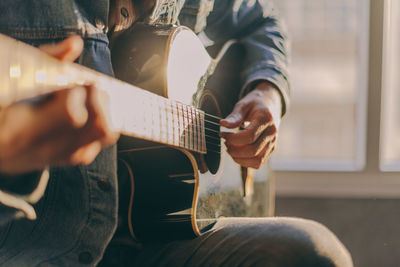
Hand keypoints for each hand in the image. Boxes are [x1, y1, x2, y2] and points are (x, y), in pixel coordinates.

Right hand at [0, 36, 118, 173]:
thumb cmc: (2, 105)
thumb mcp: (14, 80)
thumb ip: (45, 59)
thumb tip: (75, 43)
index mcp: (22, 129)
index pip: (71, 114)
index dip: (78, 92)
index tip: (72, 82)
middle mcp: (46, 148)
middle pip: (97, 126)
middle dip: (99, 100)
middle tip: (88, 87)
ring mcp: (61, 157)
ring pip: (104, 136)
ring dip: (104, 111)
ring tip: (91, 98)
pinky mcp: (69, 159)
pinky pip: (99, 143)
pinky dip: (100, 124)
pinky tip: (87, 113)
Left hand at [220, 82, 280, 168]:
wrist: (270, 104)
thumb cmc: (255, 104)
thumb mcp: (244, 105)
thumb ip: (234, 116)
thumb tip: (223, 124)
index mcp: (266, 119)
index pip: (249, 136)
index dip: (233, 138)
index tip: (222, 134)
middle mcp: (272, 133)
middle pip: (253, 151)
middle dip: (234, 150)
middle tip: (225, 142)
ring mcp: (273, 143)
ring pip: (257, 161)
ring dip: (239, 158)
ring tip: (230, 149)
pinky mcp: (270, 150)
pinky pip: (258, 163)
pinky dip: (245, 162)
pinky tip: (237, 153)